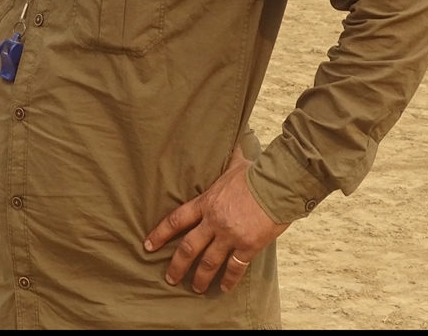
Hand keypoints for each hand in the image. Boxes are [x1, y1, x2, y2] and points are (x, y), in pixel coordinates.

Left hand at [144, 146, 288, 293]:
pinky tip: (224, 288)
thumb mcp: (236, 163)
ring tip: (195, 287)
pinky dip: (229, 280)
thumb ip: (229, 158)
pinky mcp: (247, 247)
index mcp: (207, 202)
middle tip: (169, 278)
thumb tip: (231, 139)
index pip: (176, 220)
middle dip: (177, 266)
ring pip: (209, 263)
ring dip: (200, 278)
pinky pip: (235, 268)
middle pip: (188, 248)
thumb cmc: (257, 173)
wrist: (278, 185)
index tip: (148, 246)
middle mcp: (214, 221)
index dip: (160, 234)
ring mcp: (230, 236)